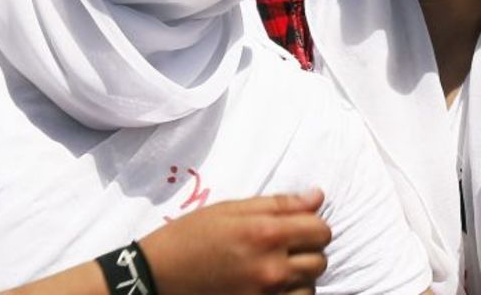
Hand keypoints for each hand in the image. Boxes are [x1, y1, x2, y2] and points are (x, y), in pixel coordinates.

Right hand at [139, 190, 329, 294]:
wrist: (160, 274)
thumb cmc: (192, 235)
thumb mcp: (230, 209)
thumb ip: (278, 204)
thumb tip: (318, 196)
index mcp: (265, 233)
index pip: (320, 230)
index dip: (314, 224)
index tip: (299, 224)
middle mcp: (271, 267)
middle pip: (320, 259)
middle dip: (308, 248)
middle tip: (284, 244)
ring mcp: (266, 294)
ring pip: (311, 284)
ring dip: (301, 274)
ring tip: (277, 265)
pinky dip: (291, 293)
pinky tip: (272, 284)